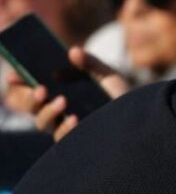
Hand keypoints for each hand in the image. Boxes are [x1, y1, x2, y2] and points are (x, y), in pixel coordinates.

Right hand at [4, 47, 129, 141]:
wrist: (142, 117)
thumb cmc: (122, 97)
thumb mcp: (108, 75)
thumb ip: (90, 62)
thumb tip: (73, 51)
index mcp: (58, 92)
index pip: (28, 88)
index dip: (17, 82)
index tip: (13, 75)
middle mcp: (57, 111)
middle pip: (30, 107)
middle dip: (28, 98)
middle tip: (40, 88)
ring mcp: (64, 127)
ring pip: (42, 123)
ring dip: (47, 111)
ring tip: (62, 101)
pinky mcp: (76, 142)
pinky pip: (62, 138)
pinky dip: (66, 127)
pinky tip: (75, 118)